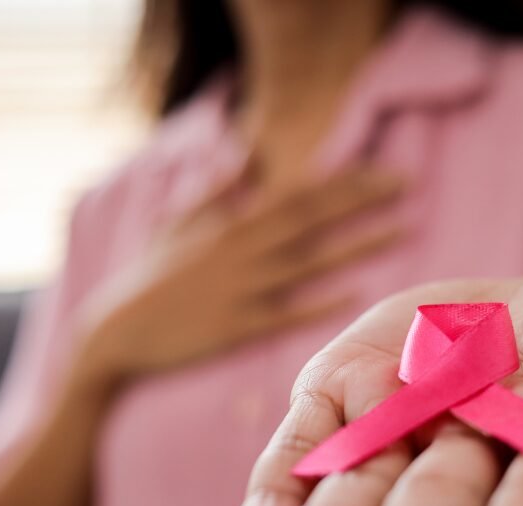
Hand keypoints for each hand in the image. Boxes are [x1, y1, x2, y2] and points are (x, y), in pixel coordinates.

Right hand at [79, 164, 406, 382]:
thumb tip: (247, 153)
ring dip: (358, 244)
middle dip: (361, 199)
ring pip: (309, 261)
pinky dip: (321, 302)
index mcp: (230, 225)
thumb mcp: (178, 224)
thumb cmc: (148, 279)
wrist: (114, 334)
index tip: (385, 172)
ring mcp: (240, 289)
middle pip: (312, 217)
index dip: (343, 181)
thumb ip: (219, 191)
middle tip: (409, 184)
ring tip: (403, 231)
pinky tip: (357, 293)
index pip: (297, 193)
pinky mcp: (237, 328)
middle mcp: (241, 251)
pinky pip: (287, 312)